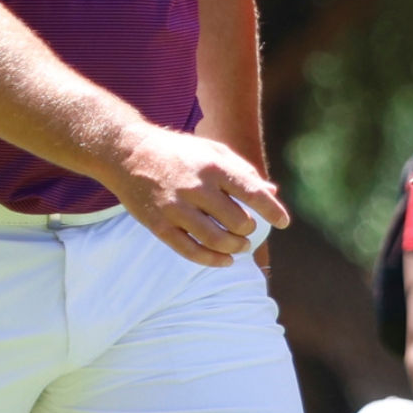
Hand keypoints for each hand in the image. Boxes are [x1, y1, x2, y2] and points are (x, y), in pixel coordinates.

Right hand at [102, 126, 290, 267]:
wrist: (129, 153)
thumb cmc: (178, 152)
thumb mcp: (212, 151)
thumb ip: (242, 171)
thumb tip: (271, 192)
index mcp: (213, 166)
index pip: (252, 193)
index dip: (272, 211)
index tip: (283, 222)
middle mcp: (197, 187)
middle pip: (238, 222)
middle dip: (249, 230)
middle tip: (249, 230)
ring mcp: (176, 208)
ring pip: (217, 240)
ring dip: (236, 247)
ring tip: (240, 245)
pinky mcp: (160, 226)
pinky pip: (191, 252)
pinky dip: (213, 261)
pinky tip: (225, 260)